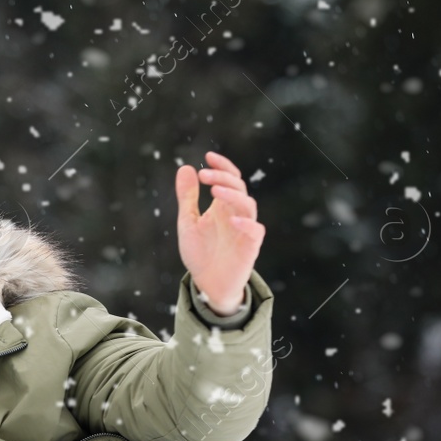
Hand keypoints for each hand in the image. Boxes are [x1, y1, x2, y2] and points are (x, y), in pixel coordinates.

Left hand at [175, 150, 264, 315]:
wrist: (208, 284)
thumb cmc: (200, 252)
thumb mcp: (188, 222)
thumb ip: (187, 197)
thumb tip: (185, 167)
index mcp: (222, 206)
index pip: (229, 179)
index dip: (222, 166)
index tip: (208, 157)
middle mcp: (235, 214)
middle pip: (238, 187)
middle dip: (223, 178)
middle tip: (205, 175)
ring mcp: (244, 229)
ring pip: (248, 205)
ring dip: (233, 195)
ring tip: (214, 191)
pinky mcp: (250, 247)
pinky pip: (255, 231)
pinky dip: (246, 224)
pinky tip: (231, 220)